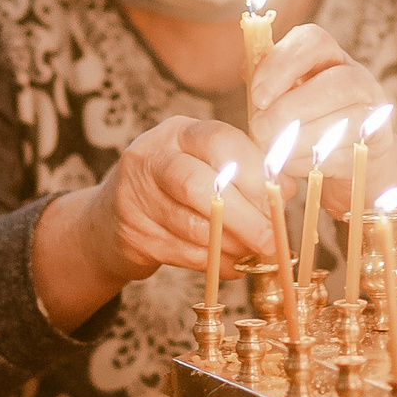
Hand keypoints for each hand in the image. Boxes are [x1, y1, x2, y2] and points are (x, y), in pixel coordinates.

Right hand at [33, 116, 277, 331]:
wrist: (111, 217)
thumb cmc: (174, 187)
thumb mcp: (205, 163)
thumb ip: (245, 170)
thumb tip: (286, 189)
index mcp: (179, 132)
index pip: (219, 142)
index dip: (254, 172)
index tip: (281, 197)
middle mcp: (152, 157)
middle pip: (200, 185)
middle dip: (244, 216)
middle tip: (271, 238)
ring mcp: (136, 196)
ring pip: (192, 225)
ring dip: (233, 244)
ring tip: (256, 253)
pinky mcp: (133, 234)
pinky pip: (184, 253)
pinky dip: (216, 262)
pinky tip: (234, 264)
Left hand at [250, 24, 396, 240]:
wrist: (346, 155)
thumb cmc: (304, 119)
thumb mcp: (283, 95)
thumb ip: (266, 82)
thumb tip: (248, 74)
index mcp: (330, 55)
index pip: (314, 41)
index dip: (282, 64)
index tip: (257, 95)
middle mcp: (357, 77)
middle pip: (336, 83)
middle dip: (291, 108)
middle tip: (259, 128)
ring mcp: (373, 110)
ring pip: (345, 120)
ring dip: (301, 138)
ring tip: (273, 149)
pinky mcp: (378, 143)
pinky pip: (346, 151)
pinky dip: (313, 160)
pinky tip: (290, 164)